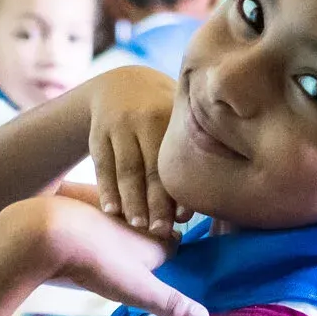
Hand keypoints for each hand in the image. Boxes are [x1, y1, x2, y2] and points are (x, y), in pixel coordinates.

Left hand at [0, 196, 204, 315]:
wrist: (52, 233)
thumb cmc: (100, 263)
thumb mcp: (140, 290)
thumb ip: (171, 302)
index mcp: (157, 238)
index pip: (174, 244)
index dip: (171, 255)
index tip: (168, 266)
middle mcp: (139, 219)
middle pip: (151, 230)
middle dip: (149, 241)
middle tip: (139, 262)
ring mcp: (110, 211)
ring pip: (125, 221)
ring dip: (122, 233)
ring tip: (111, 254)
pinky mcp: (82, 207)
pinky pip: (95, 217)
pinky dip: (93, 226)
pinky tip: (83, 240)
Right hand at [85, 66, 182, 233]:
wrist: (119, 84)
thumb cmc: (164, 111)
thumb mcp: (178, 112)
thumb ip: (196, 142)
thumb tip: (219, 192)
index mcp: (169, 114)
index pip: (174, 159)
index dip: (178, 189)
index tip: (183, 218)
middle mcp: (143, 118)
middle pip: (149, 168)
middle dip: (155, 202)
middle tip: (160, 231)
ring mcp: (117, 126)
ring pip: (125, 169)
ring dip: (131, 200)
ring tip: (138, 225)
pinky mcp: (97, 133)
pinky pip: (103, 166)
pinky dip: (107, 190)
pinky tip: (112, 211)